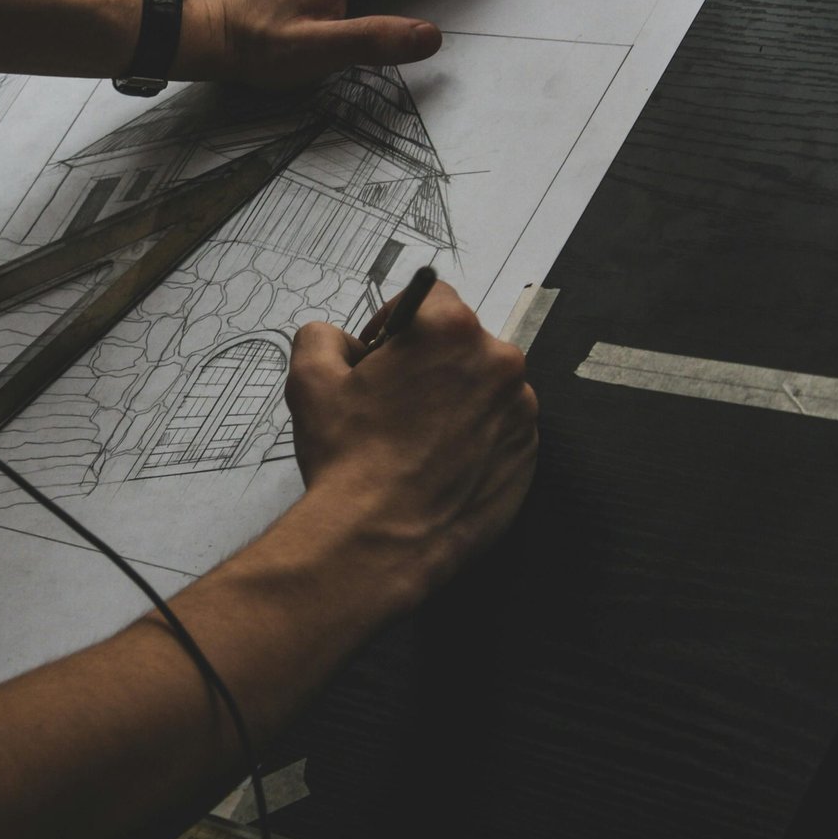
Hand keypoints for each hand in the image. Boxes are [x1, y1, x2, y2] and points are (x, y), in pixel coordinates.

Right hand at [284, 281, 537, 586]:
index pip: (430, 297)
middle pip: (460, 345)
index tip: (380, 355)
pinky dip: (472, 441)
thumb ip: (321, 337)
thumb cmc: (350, 460)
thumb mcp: (310, 381)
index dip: (396, 323)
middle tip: (390, 403)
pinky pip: (499, 433)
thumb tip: (335, 339)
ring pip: (482, 389)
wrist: (380, 540)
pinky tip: (433, 466)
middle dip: (427, 365)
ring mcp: (520, 414)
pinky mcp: (527, 458)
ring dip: (452, 403)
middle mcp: (498, 364)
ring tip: (411, 441)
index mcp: (451, 331)